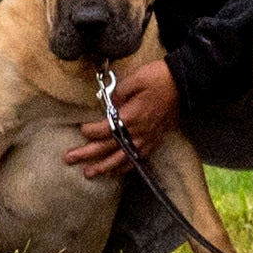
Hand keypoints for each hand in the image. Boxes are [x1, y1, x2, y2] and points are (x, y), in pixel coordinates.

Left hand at [68, 58, 177, 177]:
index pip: (104, 129)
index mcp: (130, 117)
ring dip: (103, 167)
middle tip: (69, 159)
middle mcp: (137, 133)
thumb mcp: (135, 79)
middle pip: (107, 148)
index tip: (81, 129)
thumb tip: (105, 104)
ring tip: (88, 173)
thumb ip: (117, 92)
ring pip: (121, 159)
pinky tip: (115, 172)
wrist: (183, 84)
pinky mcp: (154, 142)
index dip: (90, 131)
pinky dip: (124, 168)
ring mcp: (146, 140)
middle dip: (86, 154)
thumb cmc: (158, 78)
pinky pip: (136, 160)